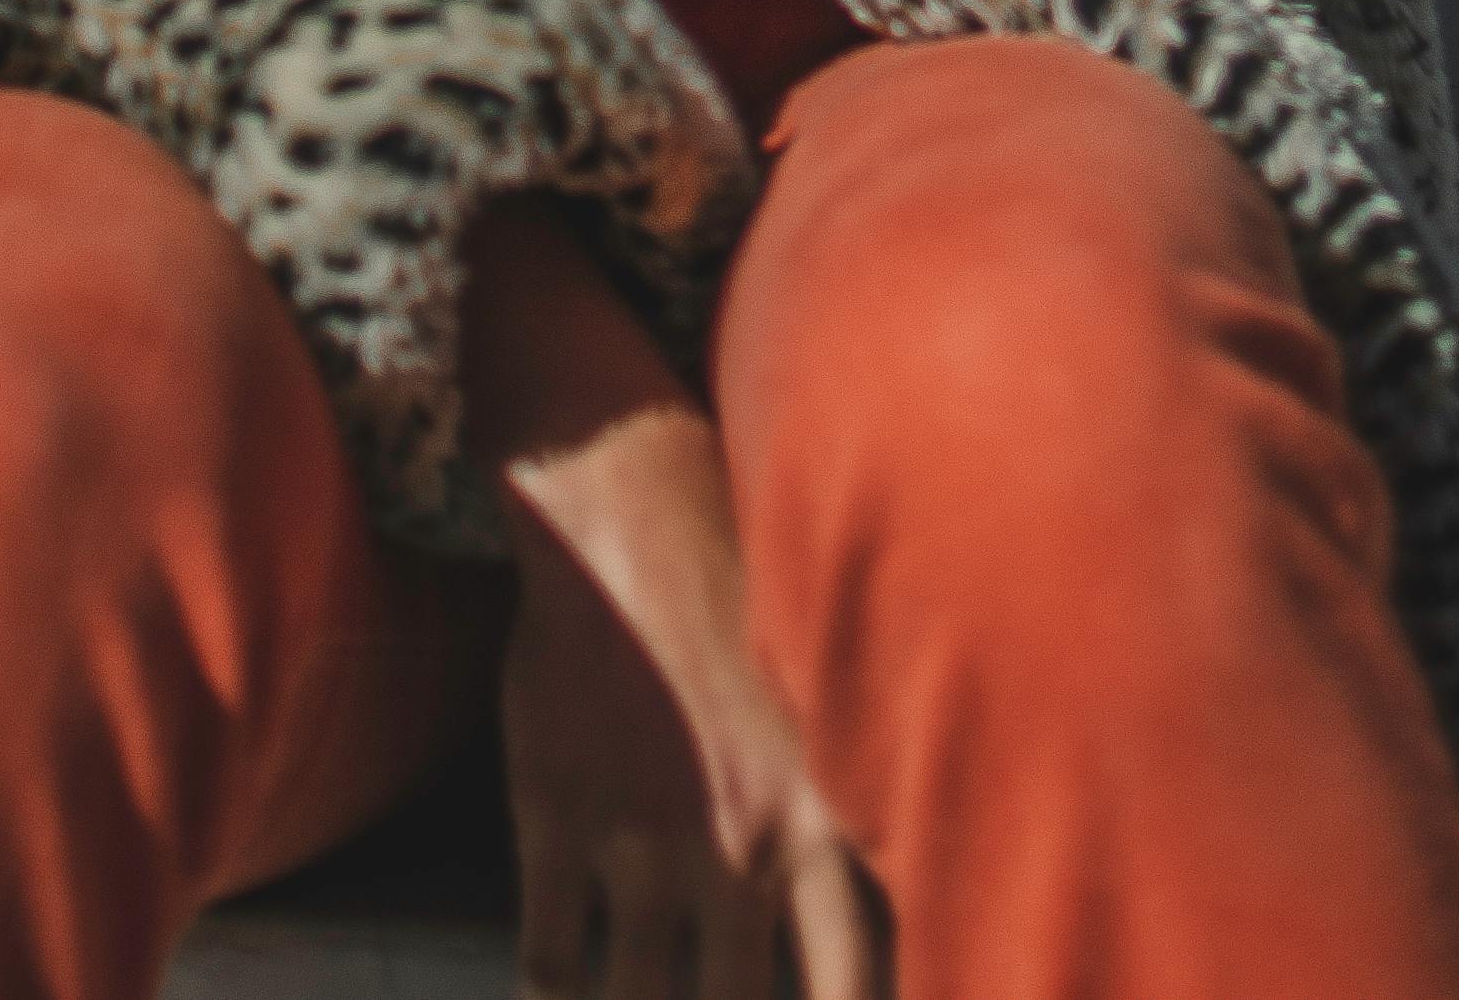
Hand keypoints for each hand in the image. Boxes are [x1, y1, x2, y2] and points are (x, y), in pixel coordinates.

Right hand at [499, 430, 882, 999]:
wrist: (632, 508)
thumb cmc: (747, 597)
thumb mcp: (830, 707)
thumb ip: (855, 818)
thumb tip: (906, 917)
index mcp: (824, 822)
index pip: (854, 987)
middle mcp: (739, 848)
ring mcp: (642, 842)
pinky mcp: (557, 819)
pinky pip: (552, 962)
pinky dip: (557, 994)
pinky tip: (565, 993)